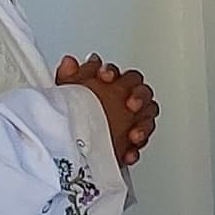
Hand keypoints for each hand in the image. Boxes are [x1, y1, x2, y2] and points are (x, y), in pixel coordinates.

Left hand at [56, 53, 158, 167]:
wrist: (70, 144)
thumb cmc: (71, 112)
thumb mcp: (66, 94)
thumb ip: (70, 77)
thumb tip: (69, 62)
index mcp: (114, 85)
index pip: (122, 74)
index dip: (116, 74)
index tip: (105, 77)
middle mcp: (126, 101)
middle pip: (143, 92)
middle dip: (139, 96)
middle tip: (131, 103)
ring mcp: (131, 122)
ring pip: (147, 118)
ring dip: (143, 125)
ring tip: (133, 134)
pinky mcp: (129, 144)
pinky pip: (139, 145)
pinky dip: (134, 149)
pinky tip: (127, 153)